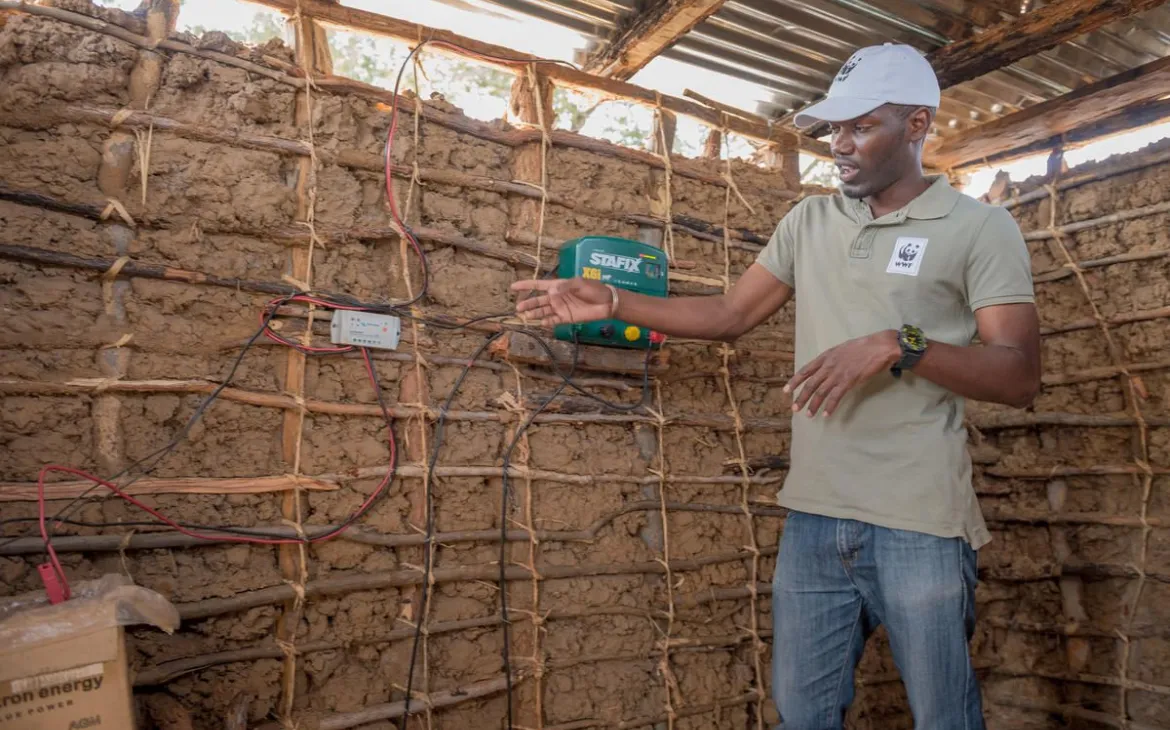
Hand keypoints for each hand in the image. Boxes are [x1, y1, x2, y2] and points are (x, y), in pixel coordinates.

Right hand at [510, 277, 613, 325]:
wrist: (607, 303)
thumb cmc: (594, 289)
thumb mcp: (579, 284)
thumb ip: (565, 287)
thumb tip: (551, 291)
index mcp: (558, 286)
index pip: (539, 285)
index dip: (526, 286)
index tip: (513, 287)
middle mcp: (557, 297)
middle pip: (538, 300)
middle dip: (528, 303)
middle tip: (518, 308)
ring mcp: (561, 308)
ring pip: (544, 311)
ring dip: (535, 313)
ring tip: (526, 316)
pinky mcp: (566, 318)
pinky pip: (553, 320)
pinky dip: (547, 322)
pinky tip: (540, 323)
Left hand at [784, 330, 900, 417]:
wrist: (880, 346)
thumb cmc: (863, 347)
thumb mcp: (841, 349)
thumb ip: (832, 359)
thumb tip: (827, 368)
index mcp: (826, 357)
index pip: (805, 370)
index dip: (795, 381)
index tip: (786, 391)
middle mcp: (829, 366)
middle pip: (811, 384)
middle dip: (801, 397)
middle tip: (794, 408)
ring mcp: (838, 374)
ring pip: (821, 392)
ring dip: (814, 405)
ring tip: (809, 415)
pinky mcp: (849, 381)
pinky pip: (836, 396)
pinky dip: (830, 406)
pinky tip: (827, 414)